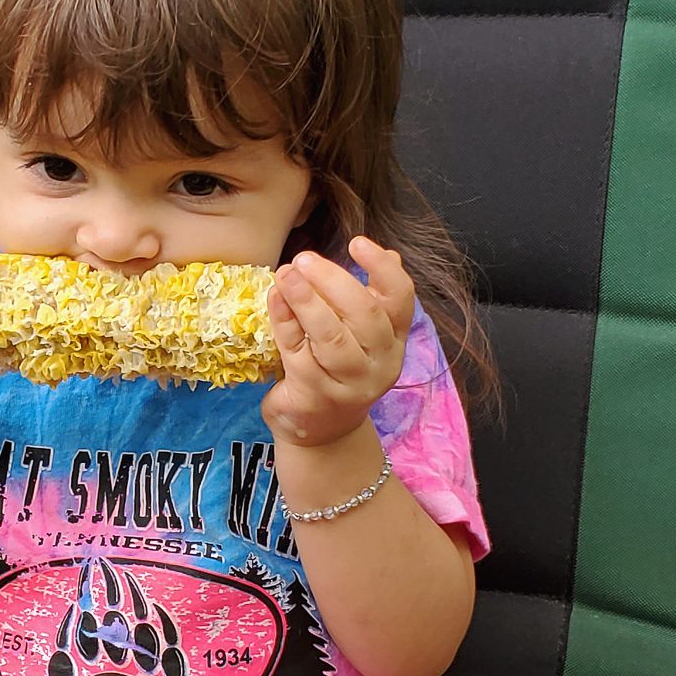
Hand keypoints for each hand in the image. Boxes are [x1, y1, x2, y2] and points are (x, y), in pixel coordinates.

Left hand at [260, 237, 414, 447]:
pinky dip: (284, 322)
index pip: (400, 299)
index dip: (383, 268)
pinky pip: (297, 352)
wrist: (323, 433)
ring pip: (331, 337)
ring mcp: (348, 384)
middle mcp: (379, 363)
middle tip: (304, 258)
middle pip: (365, 315)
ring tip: (287, 273)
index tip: (357, 242)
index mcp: (395, 340)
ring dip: (307, 301)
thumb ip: (371, 297)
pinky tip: (275, 299)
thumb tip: (387, 252)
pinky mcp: (314, 396)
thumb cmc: (339, 370)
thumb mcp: (363, 336)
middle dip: (333, 281)